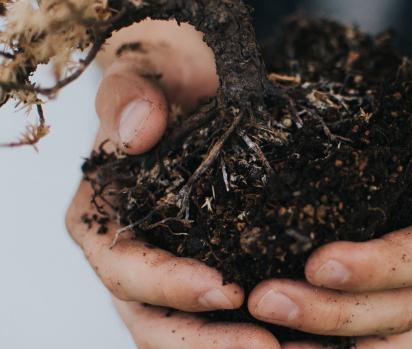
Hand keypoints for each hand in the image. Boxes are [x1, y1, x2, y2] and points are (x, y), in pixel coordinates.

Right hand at [66, 21, 278, 348]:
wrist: (191, 85)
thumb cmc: (162, 83)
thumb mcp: (142, 76)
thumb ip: (129, 98)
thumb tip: (140, 132)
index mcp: (104, 220)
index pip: (125, 270)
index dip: (167, 286)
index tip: (223, 290)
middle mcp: (132, 255)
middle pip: (155, 319)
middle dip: (206, 341)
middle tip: (265, 348)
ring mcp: (169, 269)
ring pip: (188, 329)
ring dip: (232, 346)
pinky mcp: (207, 267)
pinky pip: (221, 315)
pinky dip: (252, 329)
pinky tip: (296, 334)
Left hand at [246, 50, 411, 347]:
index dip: (382, 265)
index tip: (320, 262)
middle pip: (405, 305)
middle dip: (336, 311)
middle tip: (267, 300)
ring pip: (388, 328)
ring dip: (327, 335)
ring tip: (265, 325)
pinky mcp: (396, 281)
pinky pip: (373, 328)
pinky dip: (333, 342)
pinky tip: (284, 340)